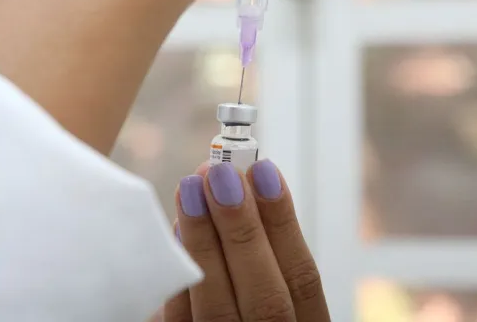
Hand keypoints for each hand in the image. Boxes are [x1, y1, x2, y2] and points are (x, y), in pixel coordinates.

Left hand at [166, 160, 328, 320]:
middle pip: (266, 299)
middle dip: (242, 230)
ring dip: (203, 245)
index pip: (303, 280)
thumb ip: (264, 258)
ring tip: (189, 189)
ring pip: (219, 313)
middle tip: (218, 172)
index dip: (284, 224)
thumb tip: (236, 186)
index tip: (264, 170)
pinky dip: (178, 280)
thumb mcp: (275, 295)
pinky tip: (173, 234)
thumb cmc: (247, 310)